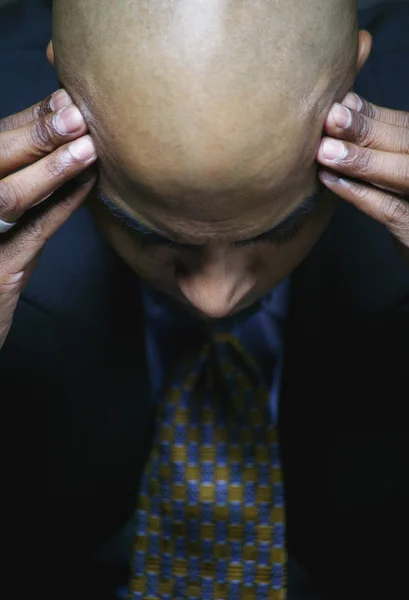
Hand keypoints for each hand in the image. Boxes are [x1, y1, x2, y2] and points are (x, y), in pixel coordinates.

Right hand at [0, 89, 96, 348]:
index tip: (63, 97)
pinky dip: (63, 204)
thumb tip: (56, 135)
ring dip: (51, 167)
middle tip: (77, 111)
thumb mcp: (0, 218)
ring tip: (87, 145)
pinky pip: (34, 231)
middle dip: (38, 133)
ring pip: (11, 195)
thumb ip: (13, 175)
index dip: (28, 119)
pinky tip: (88, 184)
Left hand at [317, 92, 408, 264]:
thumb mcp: (396, 164)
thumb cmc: (403, 202)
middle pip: (406, 143)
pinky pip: (389, 209)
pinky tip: (331, 181)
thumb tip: (347, 103)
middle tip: (330, 119)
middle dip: (365, 130)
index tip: (339, 103)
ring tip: (325, 151)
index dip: (372, 115)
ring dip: (361, 160)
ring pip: (402, 173)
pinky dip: (358, 193)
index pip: (404, 126)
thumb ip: (380, 139)